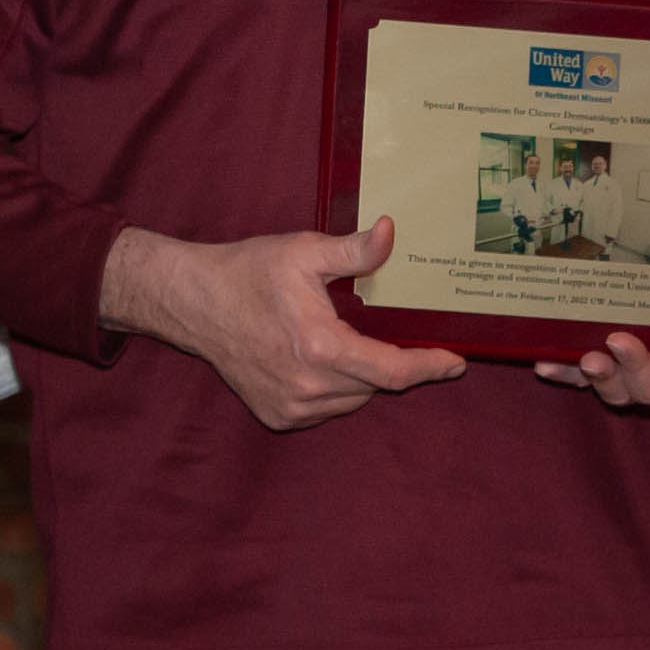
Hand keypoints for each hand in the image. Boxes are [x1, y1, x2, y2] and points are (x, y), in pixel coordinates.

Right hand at [101, 218, 466, 430]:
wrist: (193, 302)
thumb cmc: (249, 271)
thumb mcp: (305, 252)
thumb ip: (354, 251)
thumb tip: (391, 232)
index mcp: (321, 348)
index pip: (394, 371)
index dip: (430, 368)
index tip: (456, 363)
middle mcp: (309, 387)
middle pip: (375, 384)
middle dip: (388, 360)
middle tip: (380, 328)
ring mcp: (291, 407)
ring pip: (353, 399)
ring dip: (359, 375)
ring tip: (338, 338)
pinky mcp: (278, 416)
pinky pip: (327, 408)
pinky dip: (334, 388)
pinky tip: (316, 359)